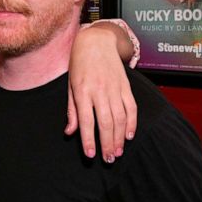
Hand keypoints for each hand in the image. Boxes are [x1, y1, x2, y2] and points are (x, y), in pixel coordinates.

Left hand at [65, 26, 136, 162]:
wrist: (97, 42)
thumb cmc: (79, 65)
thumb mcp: (70, 86)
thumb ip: (72, 111)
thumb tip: (70, 133)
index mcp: (83, 91)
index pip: (86, 121)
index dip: (89, 139)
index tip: (91, 155)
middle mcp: (100, 91)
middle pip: (106, 122)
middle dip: (107, 144)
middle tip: (108, 159)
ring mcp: (115, 88)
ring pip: (120, 118)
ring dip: (120, 138)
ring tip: (117, 152)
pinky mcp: (126, 86)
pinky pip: (131, 108)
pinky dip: (132, 123)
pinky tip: (128, 136)